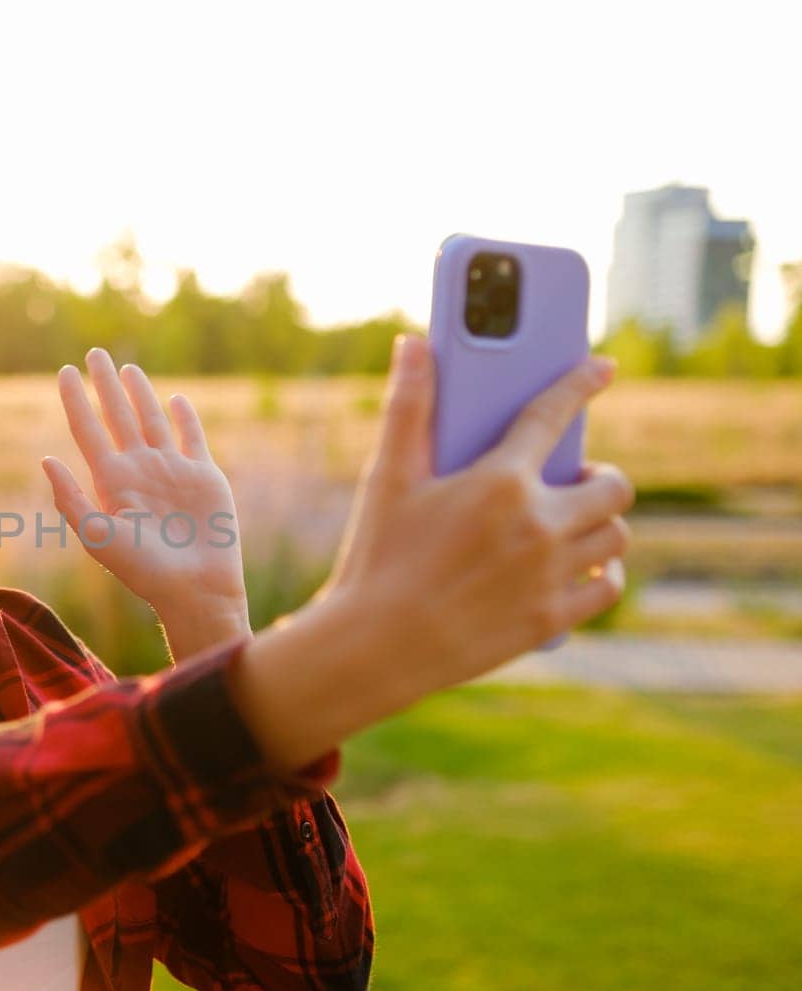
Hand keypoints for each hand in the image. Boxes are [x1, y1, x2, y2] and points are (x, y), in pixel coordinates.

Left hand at [43, 347, 247, 614]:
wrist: (194, 588)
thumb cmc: (143, 570)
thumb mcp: (98, 536)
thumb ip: (70, 499)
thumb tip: (46, 459)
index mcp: (111, 482)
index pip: (87, 430)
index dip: (76, 400)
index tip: (64, 371)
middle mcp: (139, 471)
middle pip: (117, 416)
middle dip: (106, 385)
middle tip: (95, 353)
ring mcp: (171, 471)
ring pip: (152, 420)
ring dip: (140, 394)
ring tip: (127, 369)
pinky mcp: (203, 476)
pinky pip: (192, 438)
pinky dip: (185, 418)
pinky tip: (175, 400)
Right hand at [315, 333, 633, 691]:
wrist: (375, 646)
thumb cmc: (377, 557)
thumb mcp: (387, 479)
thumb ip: (408, 407)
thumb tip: (413, 343)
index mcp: (498, 481)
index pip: (553, 415)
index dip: (580, 384)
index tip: (602, 369)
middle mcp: (537, 524)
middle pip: (611, 484)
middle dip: (600, 475)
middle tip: (576, 479)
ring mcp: (549, 574)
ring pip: (616, 534)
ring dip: (603, 522)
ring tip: (577, 523)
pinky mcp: (551, 617)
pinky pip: (607, 585)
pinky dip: (605, 571)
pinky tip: (586, 566)